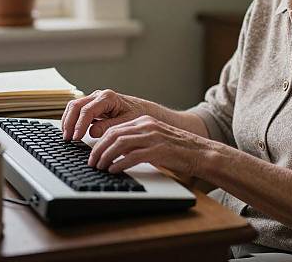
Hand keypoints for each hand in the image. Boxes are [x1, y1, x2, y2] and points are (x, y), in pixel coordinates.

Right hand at [61, 89, 141, 140]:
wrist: (142, 110)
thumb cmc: (136, 114)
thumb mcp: (126, 122)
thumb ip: (109, 126)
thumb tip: (92, 132)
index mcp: (108, 97)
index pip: (87, 110)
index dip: (80, 125)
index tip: (76, 138)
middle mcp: (99, 95)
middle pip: (76, 105)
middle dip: (70, 122)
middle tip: (68, 139)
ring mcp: (94, 98)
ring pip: (73, 106)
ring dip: (68, 121)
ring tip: (67, 137)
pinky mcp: (91, 105)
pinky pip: (76, 110)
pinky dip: (71, 120)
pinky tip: (70, 131)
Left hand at [87, 114, 217, 176]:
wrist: (200, 152)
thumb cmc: (178, 149)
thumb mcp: (155, 139)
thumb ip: (137, 142)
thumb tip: (116, 152)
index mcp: (145, 121)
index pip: (116, 128)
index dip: (101, 141)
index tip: (93, 153)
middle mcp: (147, 126)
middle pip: (114, 134)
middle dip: (98, 149)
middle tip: (91, 162)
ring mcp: (153, 137)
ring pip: (120, 144)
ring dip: (105, 156)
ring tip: (99, 167)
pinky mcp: (158, 150)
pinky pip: (132, 156)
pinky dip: (119, 164)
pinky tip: (113, 170)